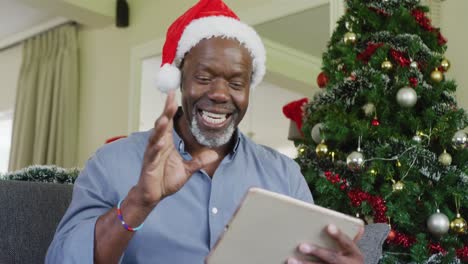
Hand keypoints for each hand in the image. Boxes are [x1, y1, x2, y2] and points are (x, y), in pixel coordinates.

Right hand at [134, 91, 217, 207]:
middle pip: (162, 125)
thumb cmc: (165, 180)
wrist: (154, 195)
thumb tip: (214, 154)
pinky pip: (152, 155)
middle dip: (166, 111)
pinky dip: (156, 149)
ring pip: (155, 137)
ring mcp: (152, 154)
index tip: (174, 94)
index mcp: (166, 143)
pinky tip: (160, 143)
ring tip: (164, 118)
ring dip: (159, 128)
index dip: (171, 109)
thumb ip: (199, 160)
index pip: (169, 122)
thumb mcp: (187, 169)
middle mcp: (158, 145)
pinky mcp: (149, 165)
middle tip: (170, 98)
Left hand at [286, 224, 364, 263]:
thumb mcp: (352, 251)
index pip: (347, 243)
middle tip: (301, 246)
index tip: (329, 226)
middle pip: (332, 258)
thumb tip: (359, 226)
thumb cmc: (348, 260)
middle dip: (317, 252)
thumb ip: (348, 239)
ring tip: (290, 260)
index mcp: (355, 254)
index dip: (338, 235)